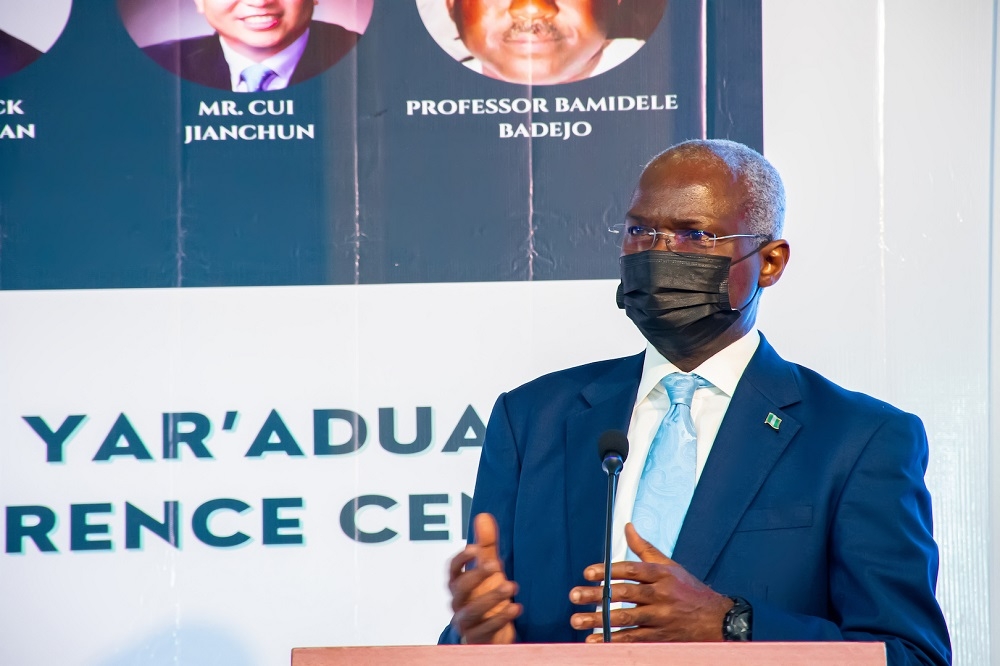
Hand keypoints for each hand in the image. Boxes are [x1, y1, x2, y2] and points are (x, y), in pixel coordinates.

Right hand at [447, 513, 521, 643]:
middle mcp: (458, 602)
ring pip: (472, 610)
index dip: (460, 559)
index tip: (474, 548)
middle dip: (476, 576)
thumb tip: (483, 516)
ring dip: (491, 598)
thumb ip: (486, 544)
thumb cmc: (486, 593)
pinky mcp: (476, 637)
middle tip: (496, 566)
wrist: (490, 630)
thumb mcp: (488, 567)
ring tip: (512, 587)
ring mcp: (465, 621)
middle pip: (460, 589)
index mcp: (458, 583)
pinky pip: (484, 630)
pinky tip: (516, 609)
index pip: (452, 569)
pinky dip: (499, 619)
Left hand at [568, 523, 733, 642]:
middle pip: (624, 593)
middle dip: (596, 595)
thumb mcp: (670, 566)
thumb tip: (627, 526)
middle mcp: (661, 595)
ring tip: (577, 619)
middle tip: (574, 595)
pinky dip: (612, 639)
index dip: (608, 571)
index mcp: (661, 574)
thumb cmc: (689, 590)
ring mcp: (660, 617)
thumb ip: (644, 548)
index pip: (631, 570)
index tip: (587, 573)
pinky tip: (595, 639)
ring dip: (599, 619)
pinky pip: (633, 638)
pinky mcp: (660, 637)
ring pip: (625, 618)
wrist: (716, 620)